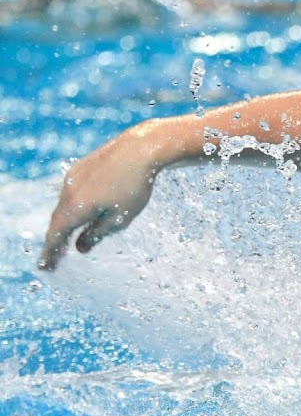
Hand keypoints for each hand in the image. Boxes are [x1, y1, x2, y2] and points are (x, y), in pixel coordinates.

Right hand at [39, 130, 159, 269]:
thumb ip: (97, 234)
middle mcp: (68, 191)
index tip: (46, 267)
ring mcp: (72, 177)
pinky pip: (72, 193)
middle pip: (58, 221)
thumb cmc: (135, 186)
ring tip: (67, 240)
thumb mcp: (120, 218)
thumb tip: (81, 247)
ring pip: (65, 206)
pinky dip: (73, 207)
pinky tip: (81, 213)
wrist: (141, 148)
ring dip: (65, 223)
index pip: (56, 236)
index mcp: (75, 207)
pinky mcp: (81, 167)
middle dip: (56, 241)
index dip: (50, 253)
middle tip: (55, 259)